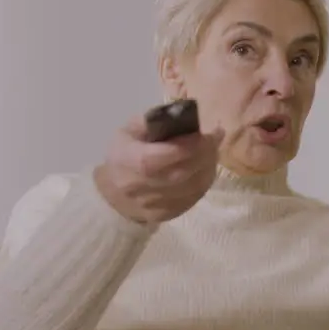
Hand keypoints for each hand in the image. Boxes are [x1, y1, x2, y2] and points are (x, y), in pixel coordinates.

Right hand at [94, 111, 222, 224]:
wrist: (113, 195)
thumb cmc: (123, 155)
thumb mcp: (127, 131)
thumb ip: (151, 121)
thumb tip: (181, 114)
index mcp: (129, 161)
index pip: (164, 155)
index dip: (190, 144)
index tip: (208, 132)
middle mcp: (141, 187)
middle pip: (184, 172)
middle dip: (205, 153)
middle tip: (215, 138)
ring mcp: (155, 205)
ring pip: (194, 187)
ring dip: (209, 166)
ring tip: (212, 150)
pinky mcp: (168, 215)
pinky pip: (194, 198)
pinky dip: (205, 181)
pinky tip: (206, 167)